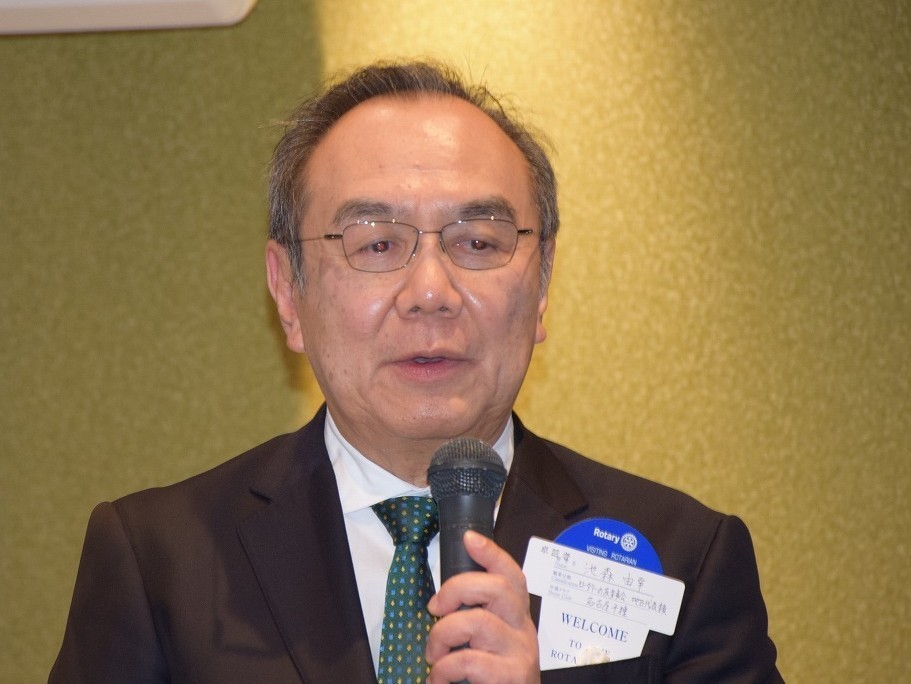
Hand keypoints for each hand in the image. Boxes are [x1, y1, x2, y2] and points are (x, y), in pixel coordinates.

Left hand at [425, 531, 539, 682]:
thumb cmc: (491, 679)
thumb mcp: (487, 644)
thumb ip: (476, 618)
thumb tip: (444, 598)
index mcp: (516, 618)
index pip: (512, 576)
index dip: (492, 554)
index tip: (468, 539)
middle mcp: (524, 631)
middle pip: (498, 588)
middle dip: (458, 588)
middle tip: (435, 607)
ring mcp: (521, 653)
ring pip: (477, 622)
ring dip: (443, 635)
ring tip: (433, 656)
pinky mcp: (511, 676)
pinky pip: (468, 661)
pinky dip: (443, 671)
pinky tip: (439, 681)